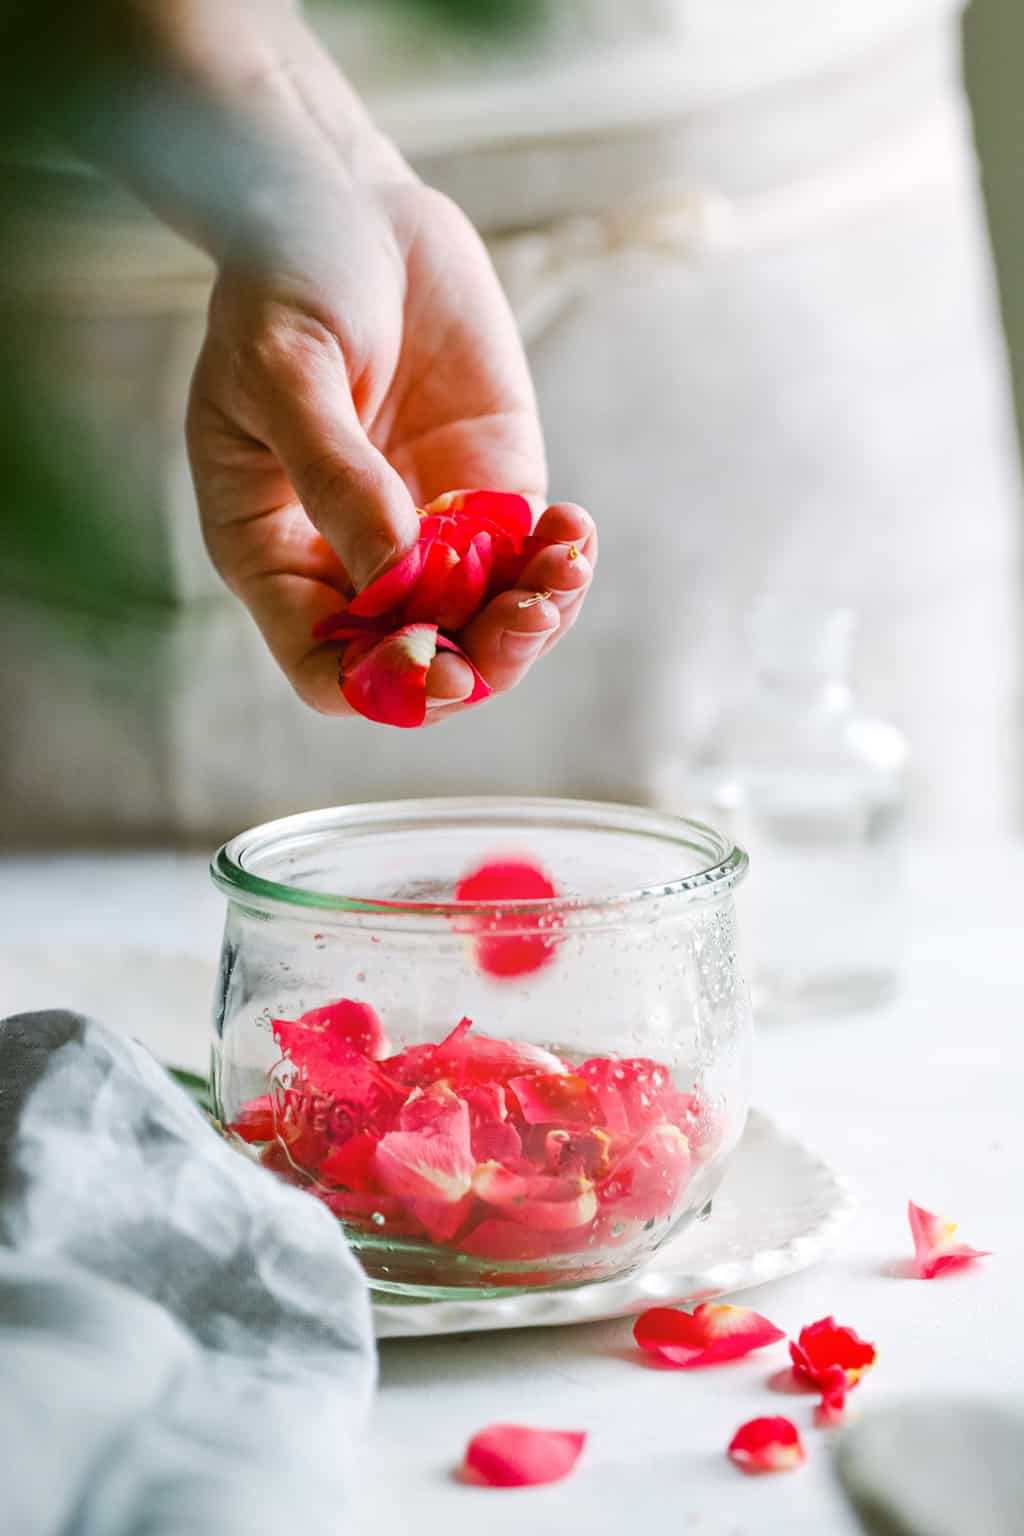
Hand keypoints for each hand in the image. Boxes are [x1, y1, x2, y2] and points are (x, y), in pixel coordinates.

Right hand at [187, 172, 596, 717]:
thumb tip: (399, 580)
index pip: (331, 669)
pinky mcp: (490, 492)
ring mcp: (429, 532)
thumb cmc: (285, 283)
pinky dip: (563, 565)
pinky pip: (532, 563)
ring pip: (488, 625)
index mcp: (280, 554)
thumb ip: (338, 478)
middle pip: (426, 664)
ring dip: (536, 618)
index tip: (433, 659)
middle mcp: (355, 561)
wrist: (349, 204)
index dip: (384, 686)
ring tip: (566, 566)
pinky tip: (576, 530)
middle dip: (481, 659)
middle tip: (530, 614)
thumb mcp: (287, 372)